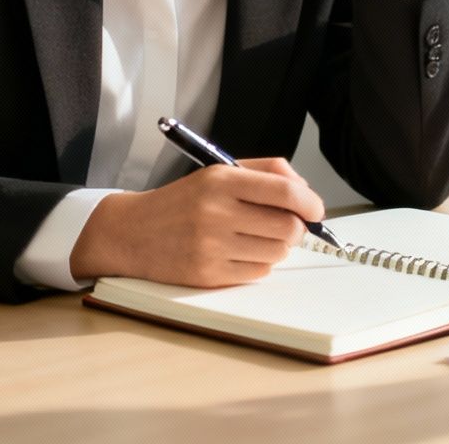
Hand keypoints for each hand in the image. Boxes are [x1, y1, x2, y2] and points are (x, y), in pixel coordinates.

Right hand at [68, 158, 325, 285]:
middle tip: (285, 224)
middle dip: (295, 227)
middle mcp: (216, 213)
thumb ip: (266, 172)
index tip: (316, 210)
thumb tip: (305, 190)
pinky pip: (258, 273)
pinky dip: (259, 264)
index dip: (311, 203)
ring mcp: (211, 247)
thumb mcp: (218, 172)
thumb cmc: (182, 201)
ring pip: (277, 252)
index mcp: (221, 181)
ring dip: (277, 246)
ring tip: (256, 236)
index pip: (285, 192)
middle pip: (287, 227)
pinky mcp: (208, 275)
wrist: (131, 232)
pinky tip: (240, 252)